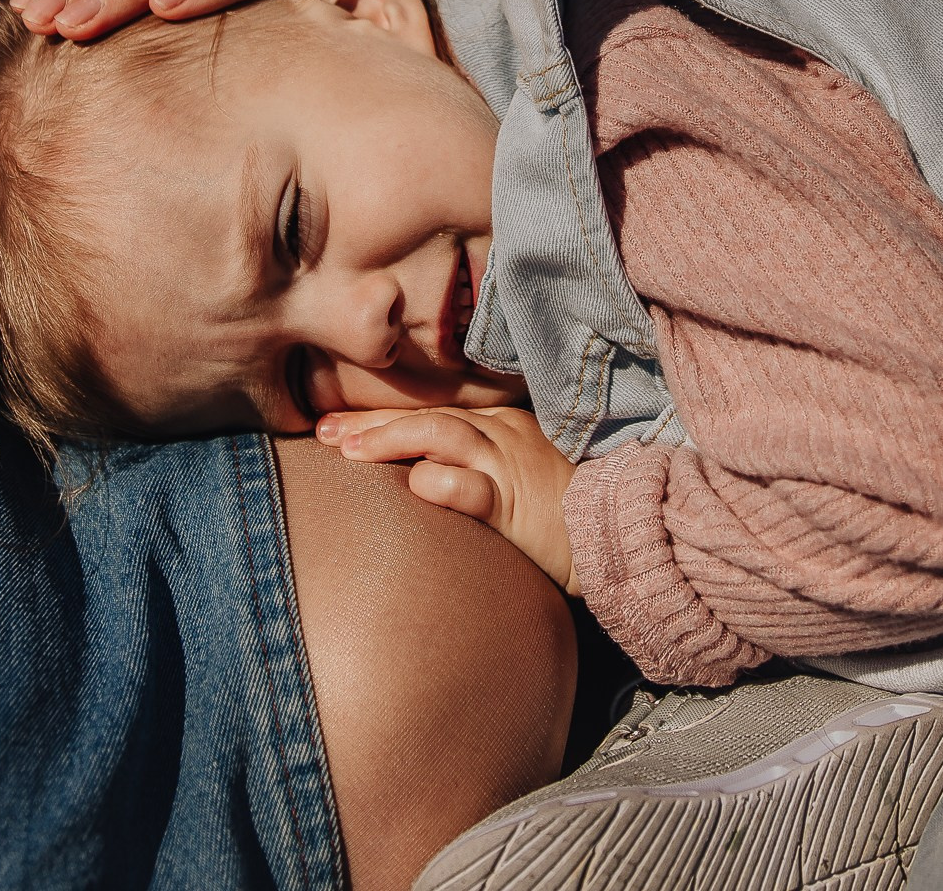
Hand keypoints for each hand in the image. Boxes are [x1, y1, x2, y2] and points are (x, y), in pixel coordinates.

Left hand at [316, 406, 580, 595]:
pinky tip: (415, 485)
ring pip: (442, 436)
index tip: (332, 424)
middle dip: (370, 423)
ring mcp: (509, 466)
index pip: (429, 414)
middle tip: (323, 432)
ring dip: (391, 440)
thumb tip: (418, 475)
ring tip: (348, 451)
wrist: (619, 527)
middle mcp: (500, 437)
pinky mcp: (517, 505)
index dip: (378, 417)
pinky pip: (475, 488)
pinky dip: (442, 483)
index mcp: (498, 427)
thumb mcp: (518, 475)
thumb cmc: (564, 508)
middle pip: (426, 418)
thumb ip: (476, 467)